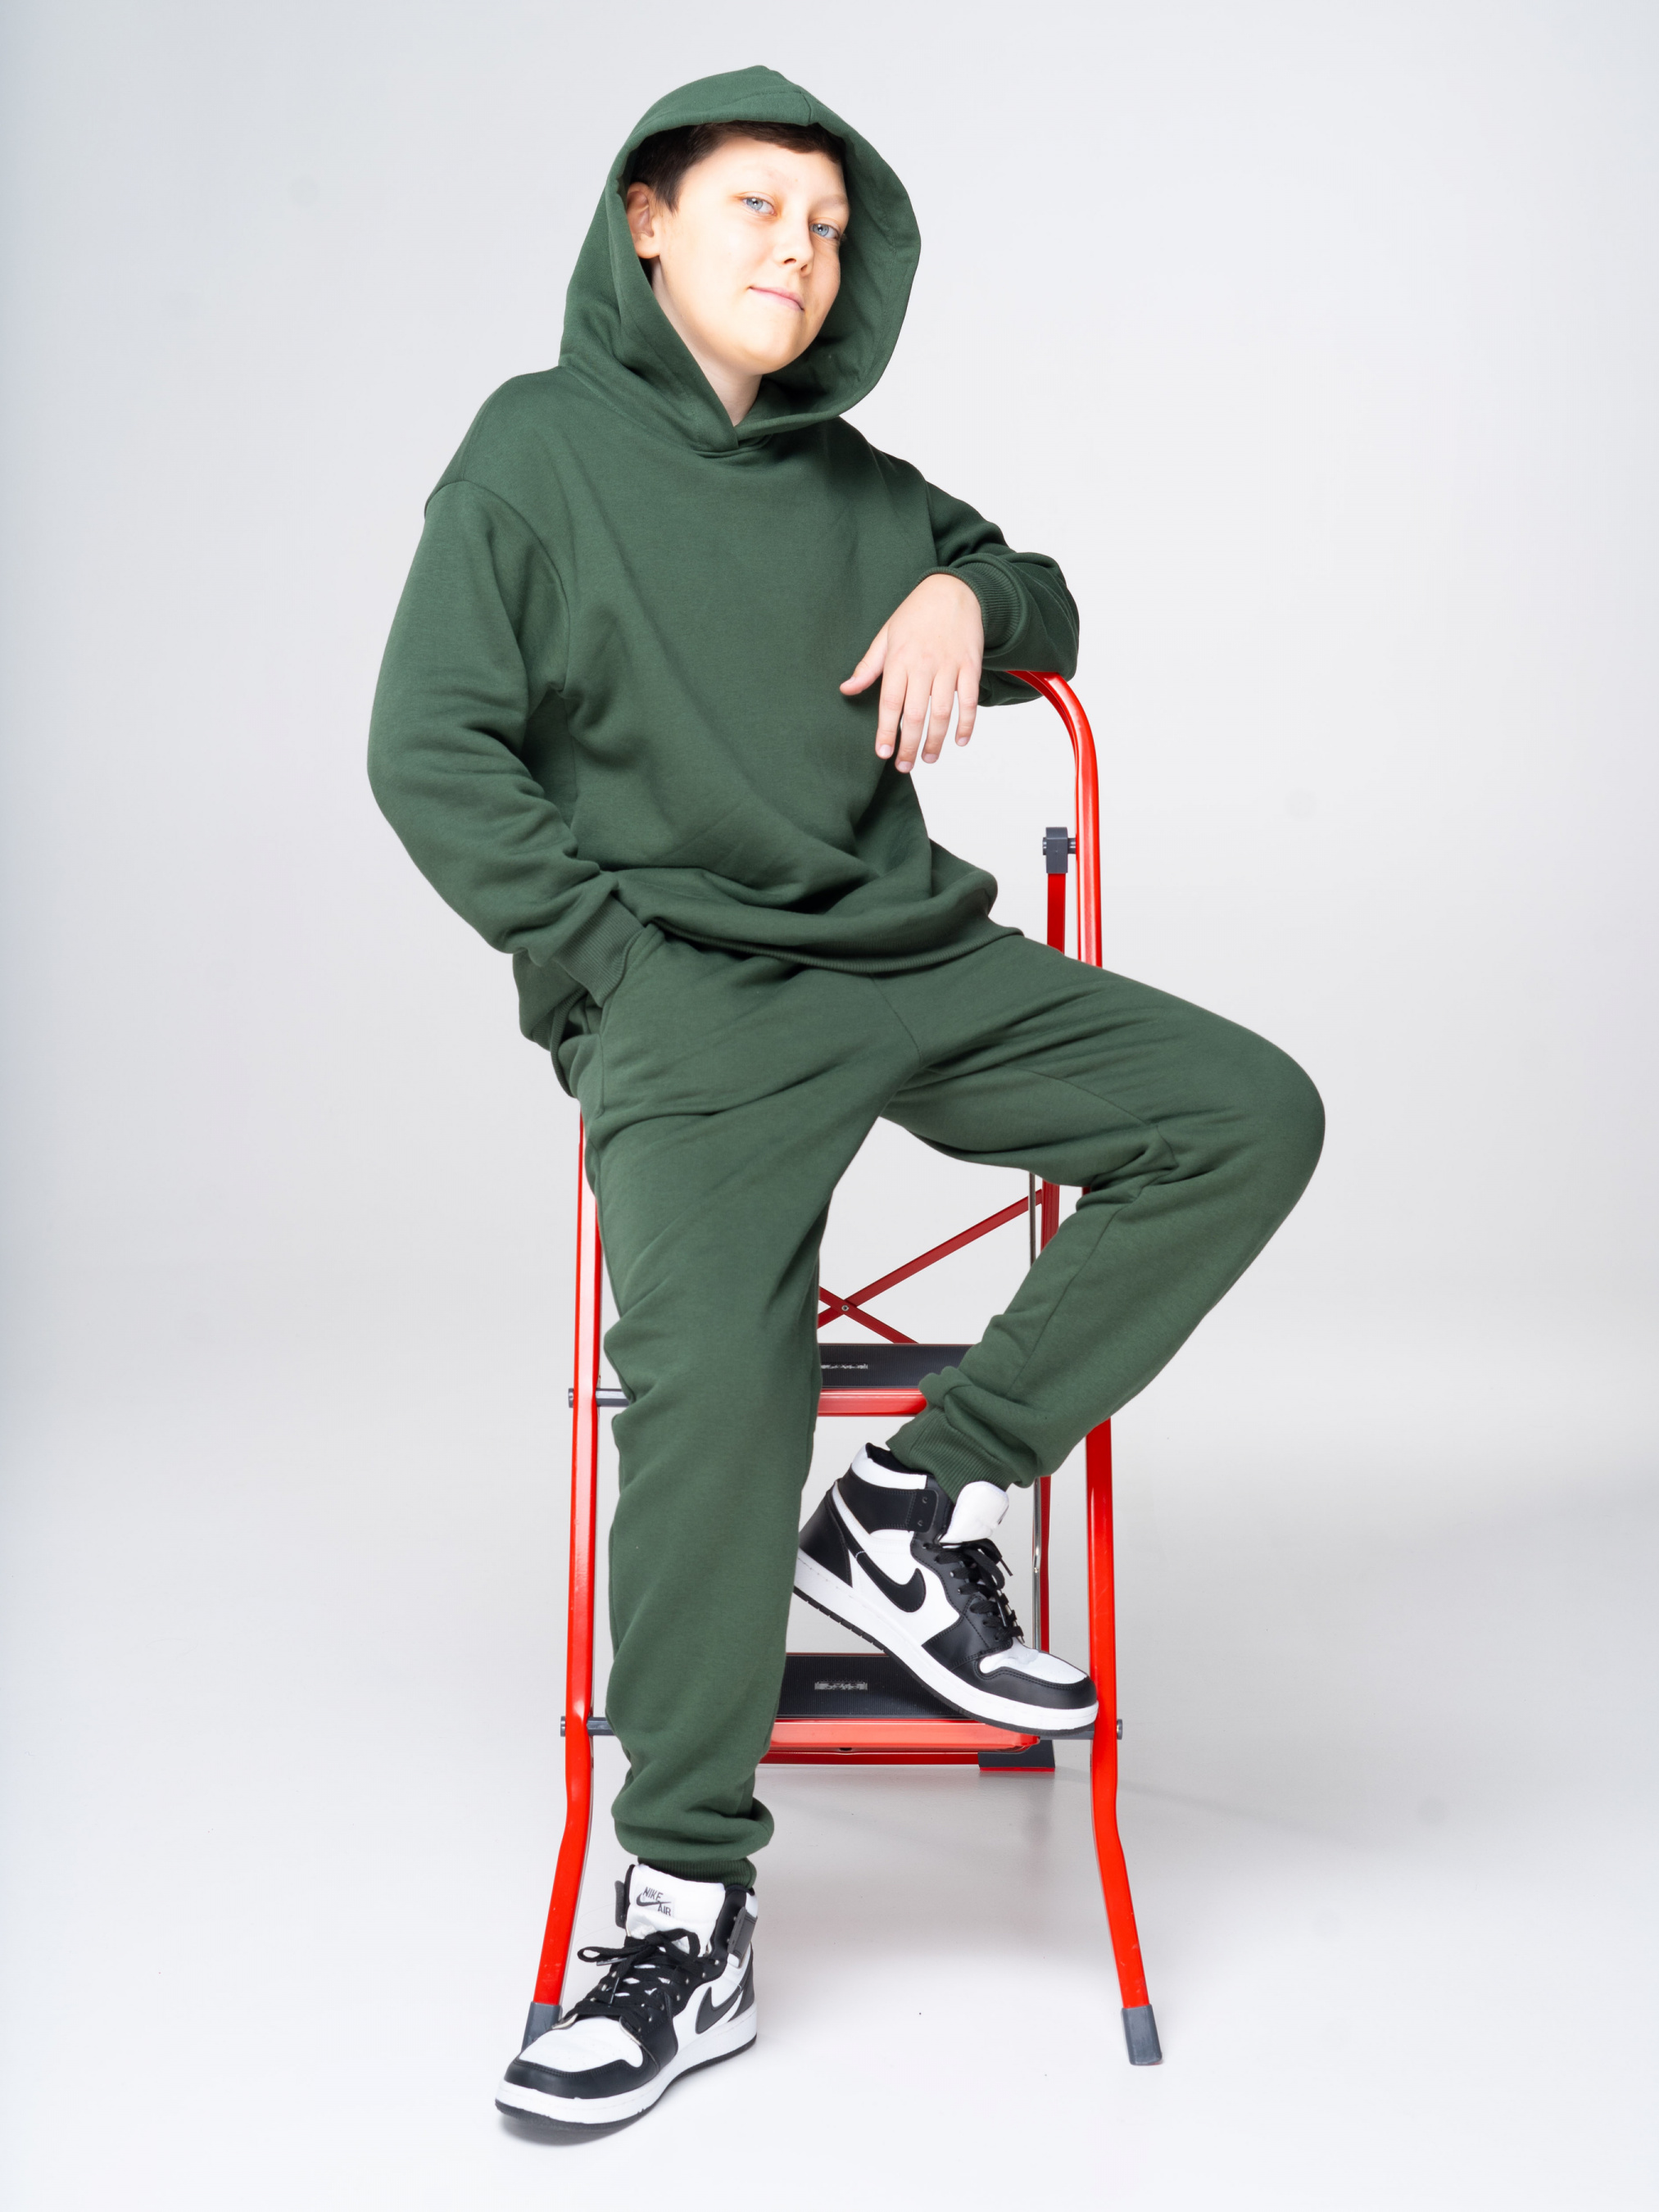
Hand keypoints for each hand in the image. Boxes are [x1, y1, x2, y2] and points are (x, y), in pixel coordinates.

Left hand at [840, 573, 983, 772]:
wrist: (954, 590)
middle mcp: (924, 665)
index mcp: (899, 659)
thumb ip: (867, 666)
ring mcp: (949, 666)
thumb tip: (846, 689)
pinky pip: (969, 700)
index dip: (886, 732)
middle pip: (916, 714)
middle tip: (905, 766)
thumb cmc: (916, 613)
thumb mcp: (886, 635)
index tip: (882, 754)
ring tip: (929, 758)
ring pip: (943, 712)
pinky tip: (960, 740)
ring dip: (936, 740)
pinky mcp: (970, 666)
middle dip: (910, 745)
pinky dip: (967, 723)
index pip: (890, 703)